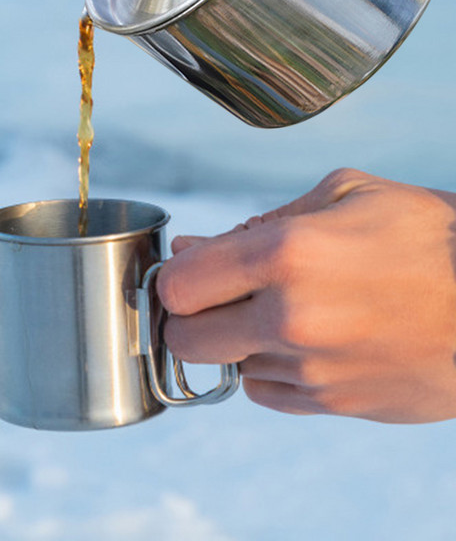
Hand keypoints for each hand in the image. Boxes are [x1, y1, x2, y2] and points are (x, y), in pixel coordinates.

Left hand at [157, 169, 455, 422]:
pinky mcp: (334, 403)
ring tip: (278, 309)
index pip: (177, 285)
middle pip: (184, 338)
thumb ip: (256, 222)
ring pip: (226, 364)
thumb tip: (190, 249)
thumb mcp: (343, 195)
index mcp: (286, 254)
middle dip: (188, 315)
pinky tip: (300, 339)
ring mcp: (313, 368)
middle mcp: (291, 317)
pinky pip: (264, 392)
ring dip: (236, 339)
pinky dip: (267, 367)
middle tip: (215, 295)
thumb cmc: (425, 235)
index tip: (190, 270)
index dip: (174, 277)